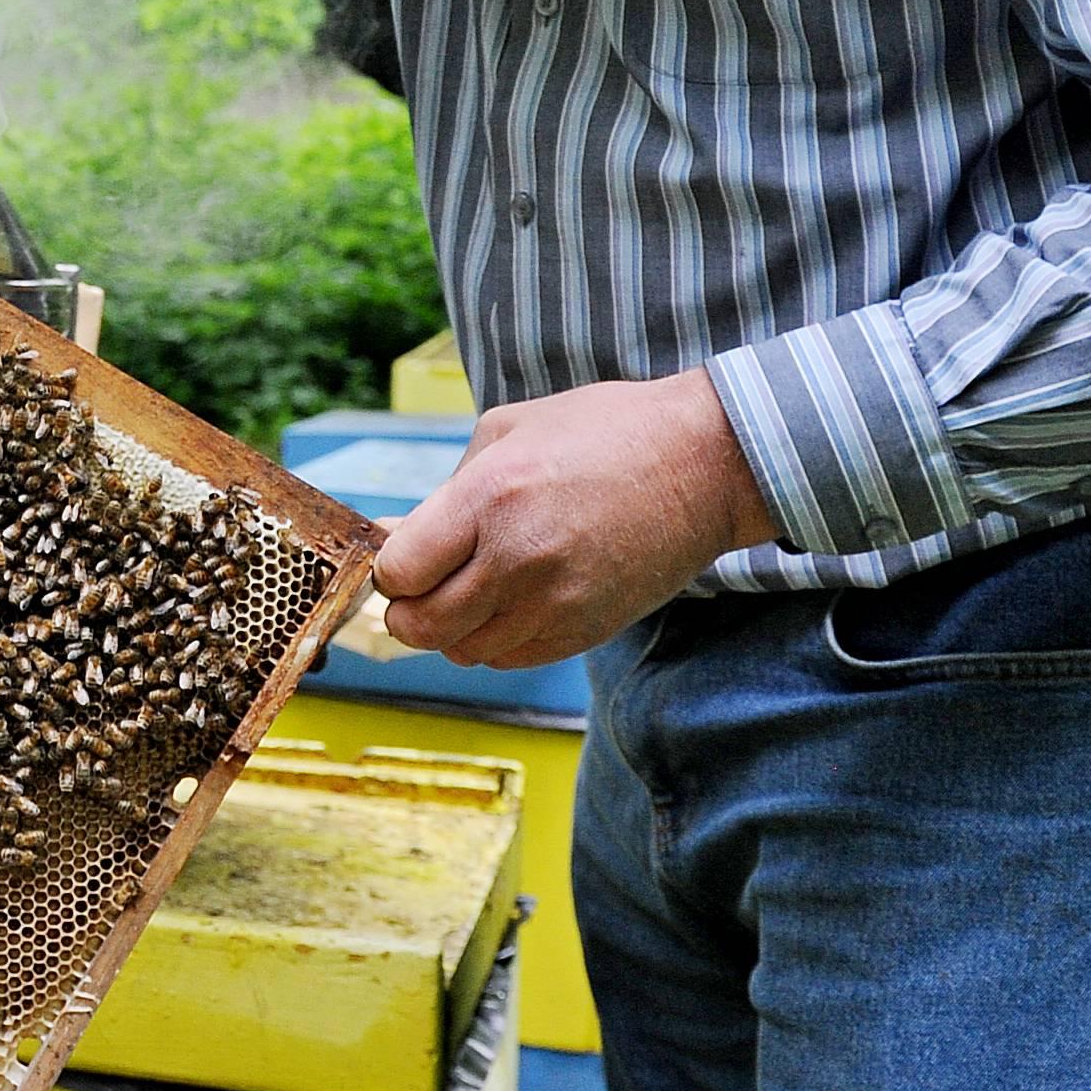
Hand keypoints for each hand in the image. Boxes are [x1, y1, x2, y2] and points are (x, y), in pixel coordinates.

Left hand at [371, 366, 777, 669]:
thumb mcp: (508, 431)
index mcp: (491, 497)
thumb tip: (396, 538)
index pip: (400, 572)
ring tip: (472, 590)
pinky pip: (509, 659)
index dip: (390, 571)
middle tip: (420, 589)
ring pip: (462, 651)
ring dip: (453, 629)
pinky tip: (509, 604)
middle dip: (407, 611)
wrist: (699, 464)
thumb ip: (447, 491)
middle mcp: (517, 558)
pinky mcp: (583, 631)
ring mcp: (554, 603)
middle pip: (421, 626)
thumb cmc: (602, 432)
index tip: (402, 560)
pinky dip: (494, 641)